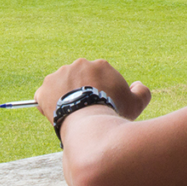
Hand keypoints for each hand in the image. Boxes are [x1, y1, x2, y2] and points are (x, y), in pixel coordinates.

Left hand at [35, 58, 150, 123]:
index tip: (99, 104)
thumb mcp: (136, 103)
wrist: (90, 121)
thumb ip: (142, 92)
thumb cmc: (114, 112)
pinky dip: (48, 104)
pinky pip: (44, 96)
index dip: (99, 91)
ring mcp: (60, 75)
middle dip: (81, 91)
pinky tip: (55, 116)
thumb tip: (138, 85)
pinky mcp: (45, 88)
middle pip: (79, 79)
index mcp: (100, 65)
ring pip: (61, 86)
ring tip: (70, 115)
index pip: (98, 77)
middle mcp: (79, 64)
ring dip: (64, 96)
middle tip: (84, 110)